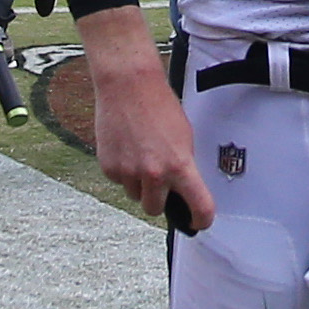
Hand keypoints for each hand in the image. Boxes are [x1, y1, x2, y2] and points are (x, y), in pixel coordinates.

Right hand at [80, 15, 212, 230]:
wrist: (128, 85)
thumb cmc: (159, 105)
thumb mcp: (184, 137)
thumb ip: (184, 166)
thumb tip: (185, 188)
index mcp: (180, 167)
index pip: (199, 208)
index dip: (200, 220)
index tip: (197, 222)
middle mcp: (154, 174)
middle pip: (155, 209)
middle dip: (158, 199)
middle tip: (159, 179)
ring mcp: (128, 173)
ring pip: (135, 195)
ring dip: (139, 184)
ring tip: (141, 154)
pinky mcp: (109, 167)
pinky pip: (118, 181)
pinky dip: (123, 171)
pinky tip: (126, 148)